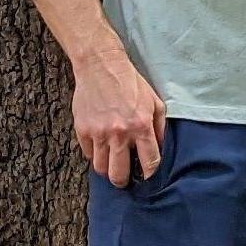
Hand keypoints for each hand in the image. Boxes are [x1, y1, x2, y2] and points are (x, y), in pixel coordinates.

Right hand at [72, 42, 166, 187]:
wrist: (101, 65)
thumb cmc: (130, 82)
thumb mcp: (154, 101)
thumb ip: (160, 127)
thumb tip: (162, 149)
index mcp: (141, 126)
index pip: (149, 163)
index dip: (150, 174)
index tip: (148, 176)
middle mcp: (119, 133)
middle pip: (119, 175)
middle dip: (123, 180)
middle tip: (124, 177)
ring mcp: (99, 133)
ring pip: (101, 168)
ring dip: (107, 168)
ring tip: (111, 161)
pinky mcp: (83, 130)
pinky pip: (88, 154)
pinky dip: (94, 153)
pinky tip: (100, 144)